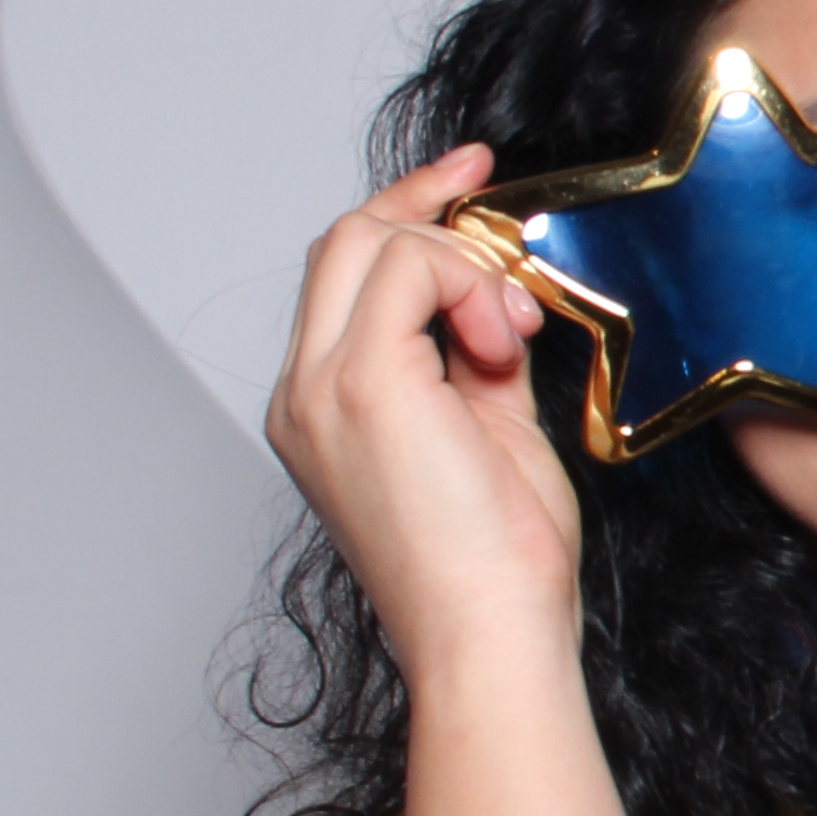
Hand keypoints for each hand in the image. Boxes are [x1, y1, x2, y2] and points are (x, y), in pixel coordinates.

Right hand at [266, 145, 586, 674]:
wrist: (488, 633)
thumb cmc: (497, 564)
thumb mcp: (492, 432)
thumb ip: (480, 360)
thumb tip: (501, 304)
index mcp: (324, 406)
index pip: (347, 276)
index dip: (408, 215)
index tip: (469, 182)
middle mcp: (304, 392)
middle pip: (343, 241)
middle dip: (423, 204)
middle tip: (490, 189)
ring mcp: (321, 387)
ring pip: (370, 243)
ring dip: (463, 267)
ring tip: (512, 336)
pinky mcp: (361, 384)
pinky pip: (406, 272)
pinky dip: (468, 285)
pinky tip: (503, 341)